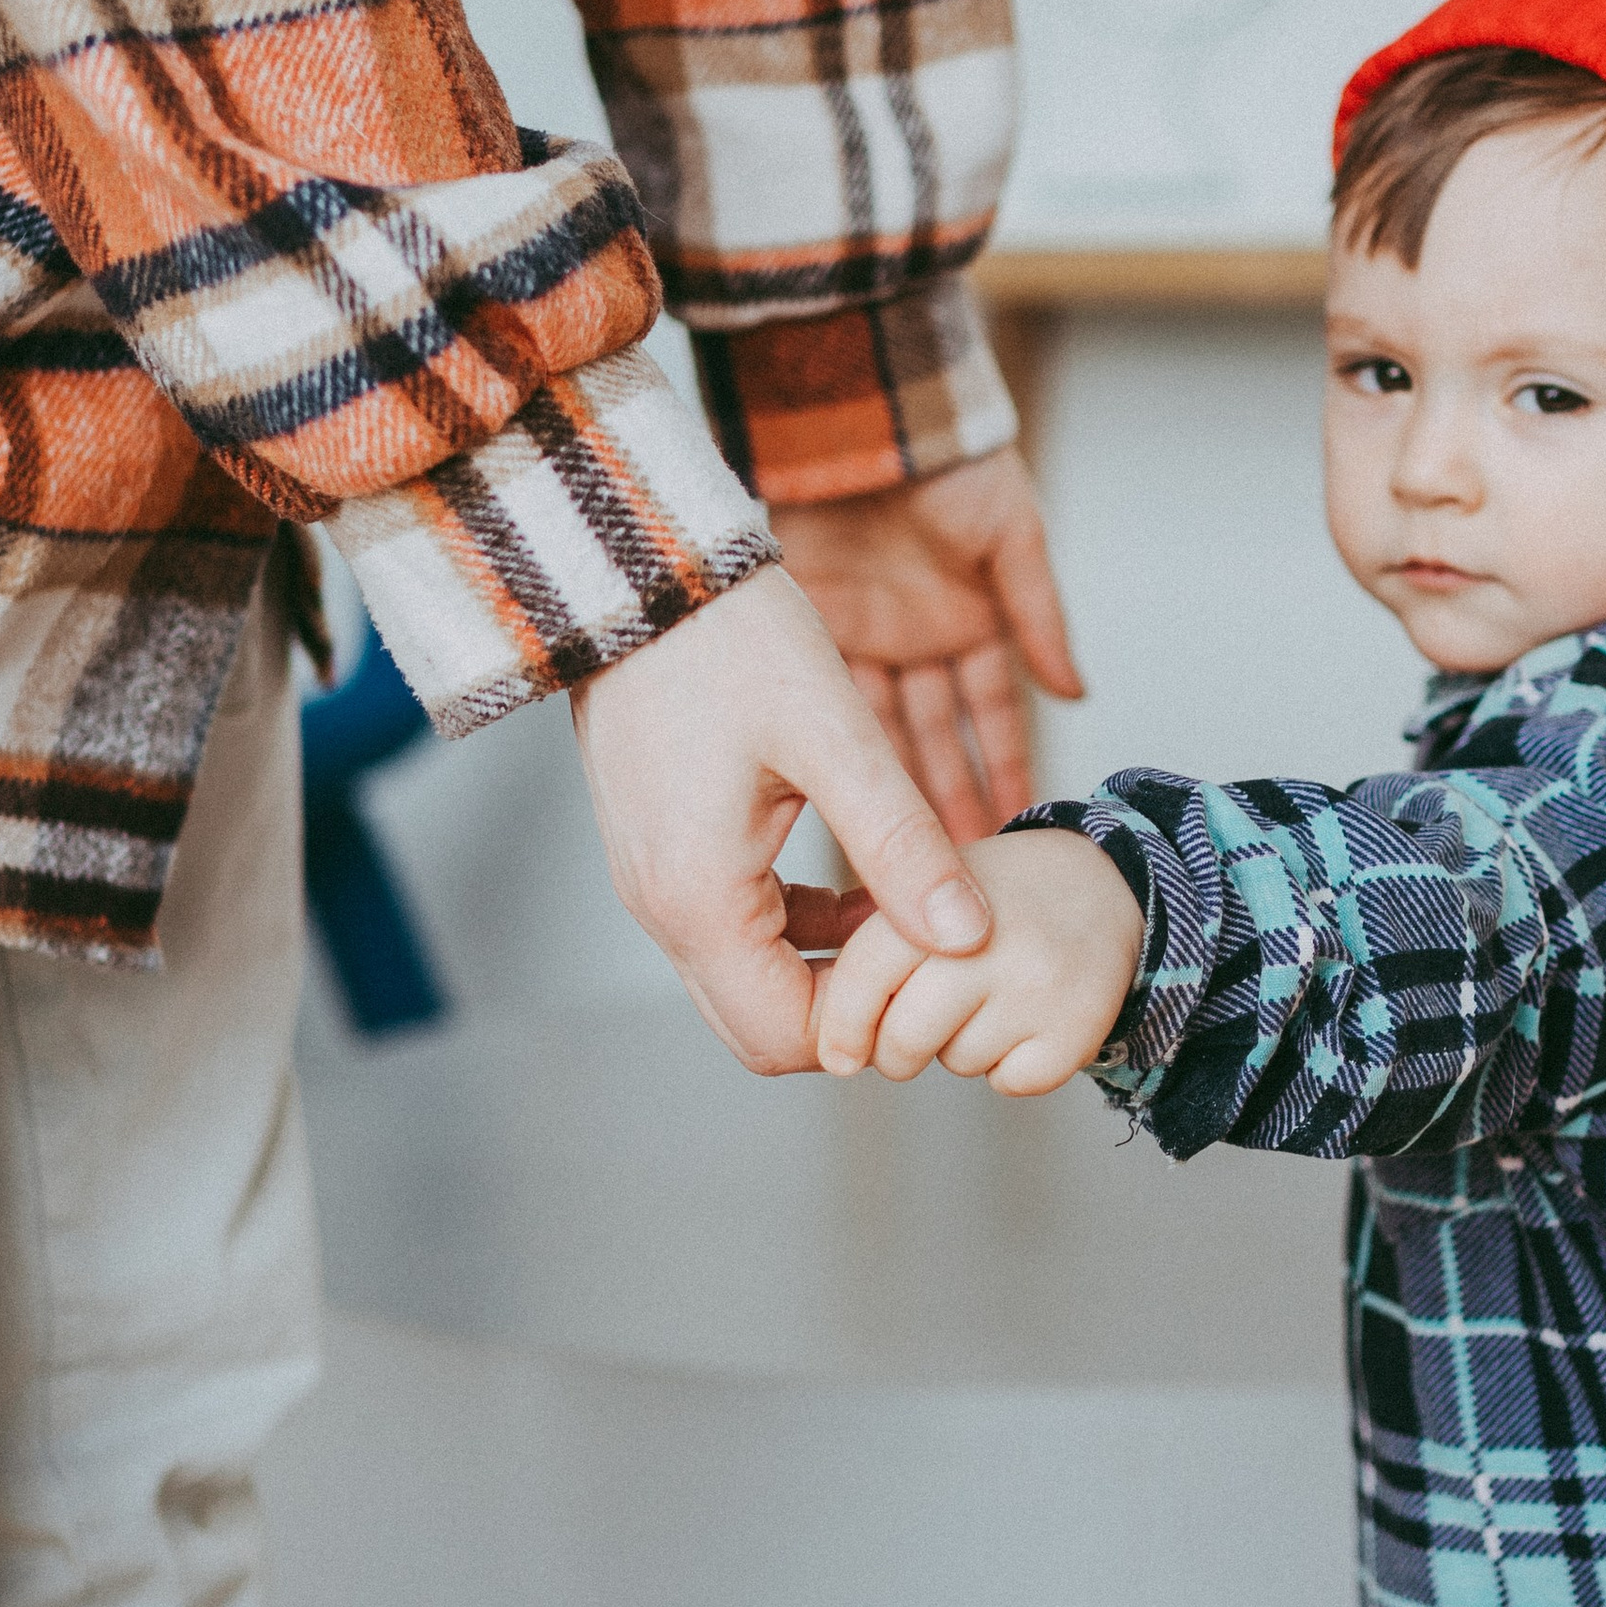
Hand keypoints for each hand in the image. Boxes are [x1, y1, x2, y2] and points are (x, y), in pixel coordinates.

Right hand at [571, 564, 994, 1075]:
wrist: (637, 568)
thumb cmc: (730, 638)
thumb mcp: (835, 738)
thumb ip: (902, 844)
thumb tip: (968, 936)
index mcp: (699, 900)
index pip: (788, 1038)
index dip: (873, 1024)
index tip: (938, 972)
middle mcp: (662, 910)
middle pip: (762, 1028)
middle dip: (851, 1008)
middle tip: (925, 950)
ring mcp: (654, 883)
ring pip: (750, 981)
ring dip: (829, 963)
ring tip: (908, 904)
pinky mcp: (663, 852)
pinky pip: (735, 930)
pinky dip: (799, 926)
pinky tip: (861, 875)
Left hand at [771, 450, 1082, 841]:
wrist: (862, 410)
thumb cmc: (949, 463)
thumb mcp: (1012, 538)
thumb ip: (1041, 616)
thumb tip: (1077, 694)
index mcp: (969, 619)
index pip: (992, 713)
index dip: (1003, 765)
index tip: (1015, 827)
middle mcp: (915, 640)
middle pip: (932, 738)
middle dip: (945, 800)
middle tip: (953, 869)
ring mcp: (861, 638)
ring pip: (879, 732)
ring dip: (891, 788)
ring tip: (901, 852)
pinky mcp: (812, 628)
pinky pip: (831, 700)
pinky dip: (843, 745)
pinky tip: (855, 797)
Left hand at [816, 828, 1142, 1095]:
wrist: (1105, 887)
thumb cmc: (994, 899)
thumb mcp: (931, 889)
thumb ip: (876, 949)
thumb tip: (828, 1048)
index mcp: (940, 894)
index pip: (867, 976)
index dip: (843, 1026)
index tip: (838, 1057)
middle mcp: (991, 940)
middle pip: (906, 1040)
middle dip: (898, 1052)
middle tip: (917, 1029)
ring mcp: (1039, 984)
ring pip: (960, 1063)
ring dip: (962, 1049)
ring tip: (990, 1000)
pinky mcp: (1080, 1026)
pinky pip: (1013, 1081)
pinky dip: (1011, 1067)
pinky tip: (1028, 1021)